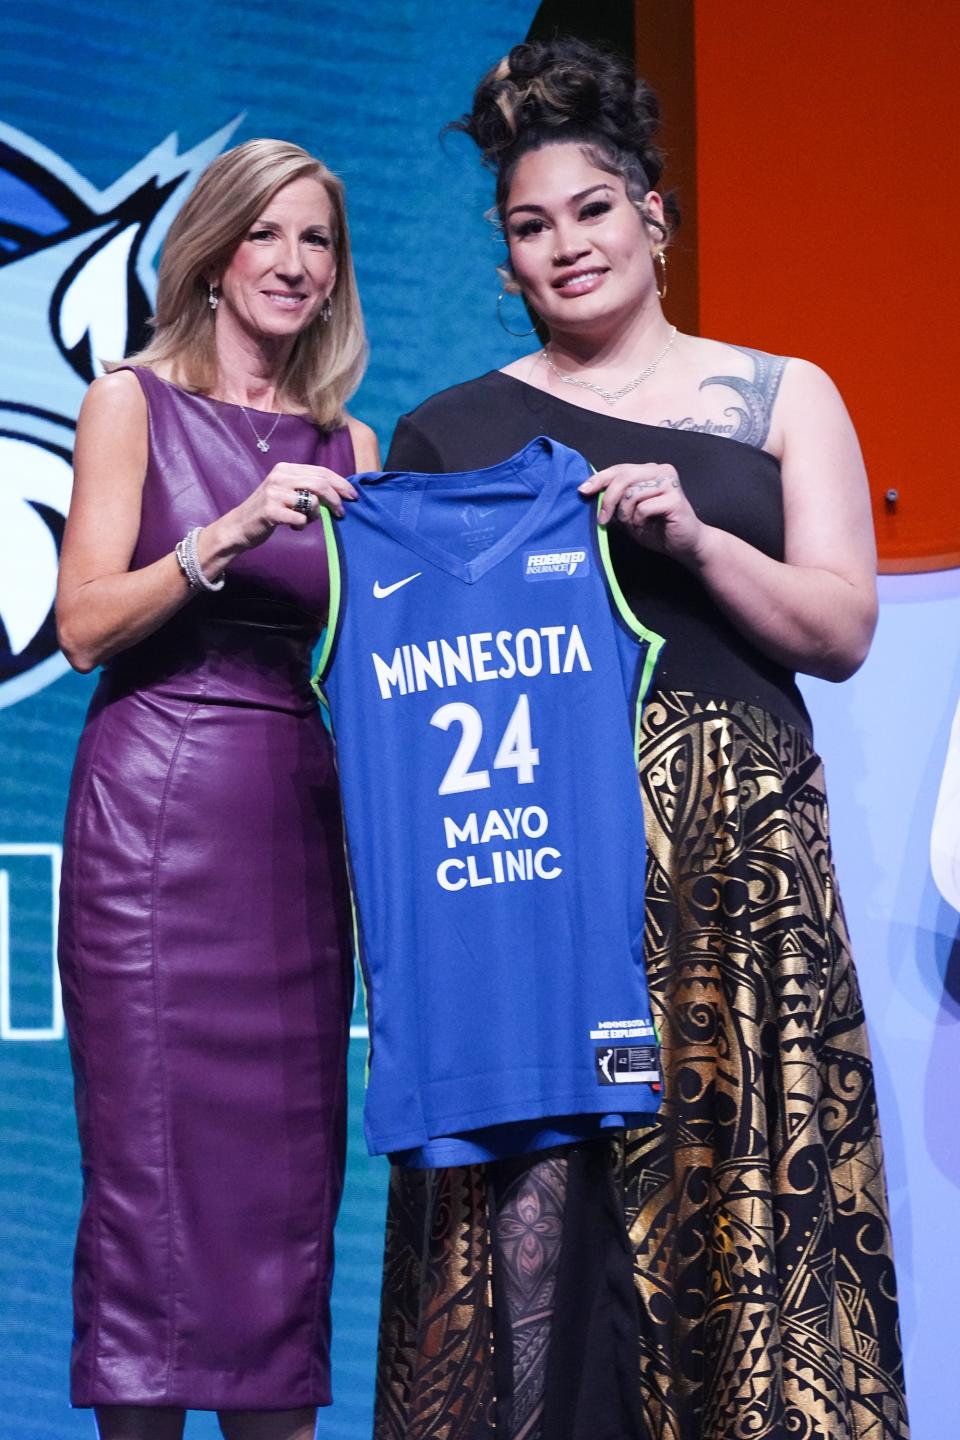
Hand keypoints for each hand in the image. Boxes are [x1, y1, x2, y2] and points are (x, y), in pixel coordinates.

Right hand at [220, 461, 358, 550]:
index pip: (321, 472)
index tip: (353, 496)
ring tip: (307, 520)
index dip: (340, 483)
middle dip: (336, 499)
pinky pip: (299, 518)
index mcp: (285, 468)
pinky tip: (294, 526)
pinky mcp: (270, 511)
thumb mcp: (286, 492)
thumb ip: (307, 487)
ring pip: (311, 501)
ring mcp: (273, 493)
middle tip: (342, 513)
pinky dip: (301, 525)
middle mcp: (279, 476)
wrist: (239, 526)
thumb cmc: (269, 510)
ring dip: (315, 515)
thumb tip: (339, 492)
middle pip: (320, 484)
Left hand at [578, 463, 703, 562]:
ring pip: (631, 493)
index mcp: (650, 470)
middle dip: (608, 500)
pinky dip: (639, 520)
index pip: (619, 469)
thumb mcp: (629, 513)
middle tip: (603, 520)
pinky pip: (644, 507)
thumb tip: (589, 490)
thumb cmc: (656, 529)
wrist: (685, 546)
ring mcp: (670, 482)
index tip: (583, 491)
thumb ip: (616, 499)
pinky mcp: (675, 498)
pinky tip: (647, 526)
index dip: (599, 479)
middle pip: (623, 477)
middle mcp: (661, 471)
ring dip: (626, 514)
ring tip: (634, 525)